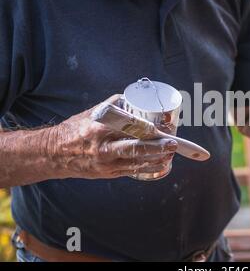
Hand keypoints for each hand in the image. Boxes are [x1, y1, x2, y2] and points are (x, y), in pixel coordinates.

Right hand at [48, 95, 177, 178]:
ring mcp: (106, 163)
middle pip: (135, 147)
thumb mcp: (92, 113)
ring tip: (172, 154)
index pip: (128, 127)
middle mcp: (103, 147)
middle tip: (173, 143)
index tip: (163, 126)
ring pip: (137, 162)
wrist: (54, 153)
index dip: (148, 128)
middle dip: (157, 147)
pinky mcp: (108, 173)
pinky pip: (133, 171)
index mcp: (99, 128)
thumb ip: (115, 105)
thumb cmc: (76, 129)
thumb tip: (135, 97)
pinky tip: (162, 164)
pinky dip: (149, 168)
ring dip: (157, 159)